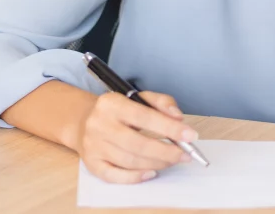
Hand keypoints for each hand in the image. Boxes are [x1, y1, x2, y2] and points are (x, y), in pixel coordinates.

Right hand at [73, 91, 197, 183]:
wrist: (84, 121)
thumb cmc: (119, 110)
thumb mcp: (140, 97)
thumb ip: (162, 103)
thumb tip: (178, 117)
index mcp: (113, 104)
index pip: (145, 117)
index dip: (170, 128)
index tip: (190, 136)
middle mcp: (99, 125)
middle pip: (137, 144)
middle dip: (166, 151)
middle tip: (185, 154)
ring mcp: (94, 146)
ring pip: (129, 161)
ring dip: (156, 163)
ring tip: (172, 160)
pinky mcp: (91, 163)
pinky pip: (115, 176)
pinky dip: (135, 177)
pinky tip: (152, 172)